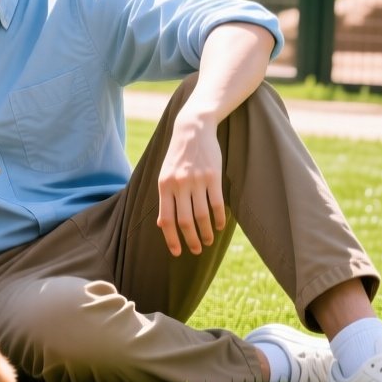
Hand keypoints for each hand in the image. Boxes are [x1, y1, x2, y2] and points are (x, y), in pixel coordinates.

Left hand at [155, 114, 225, 255]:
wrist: (192, 129)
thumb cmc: (177, 156)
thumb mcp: (164, 175)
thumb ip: (164, 199)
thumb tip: (161, 224)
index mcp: (164, 186)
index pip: (166, 219)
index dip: (171, 239)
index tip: (176, 252)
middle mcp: (179, 185)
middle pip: (184, 221)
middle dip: (190, 240)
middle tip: (196, 250)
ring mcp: (196, 180)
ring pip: (201, 215)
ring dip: (206, 232)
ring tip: (208, 241)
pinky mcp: (213, 176)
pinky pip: (217, 203)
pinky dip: (219, 218)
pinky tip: (220, 226)